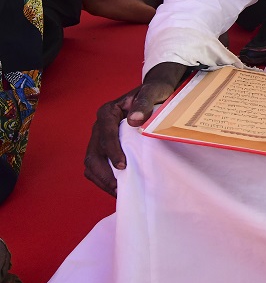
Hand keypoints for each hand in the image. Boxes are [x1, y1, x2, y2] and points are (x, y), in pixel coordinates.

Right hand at [83, 62, 188, 195]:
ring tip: (118, 191)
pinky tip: (119, 185)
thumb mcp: (154, 91)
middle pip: (93, 153)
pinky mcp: (106, 146)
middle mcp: (100, 125)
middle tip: (118, 187)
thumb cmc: (156, 91)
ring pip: (92, 162)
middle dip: (103, 172)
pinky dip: (105, 177)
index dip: (112, 151)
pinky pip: (99, 165)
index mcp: (108, 112)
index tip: (122, 165)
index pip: (105, 134)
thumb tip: (134, 120)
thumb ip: (144, 102)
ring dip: (102, 179)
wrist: (156, 91)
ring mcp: (101, 137)